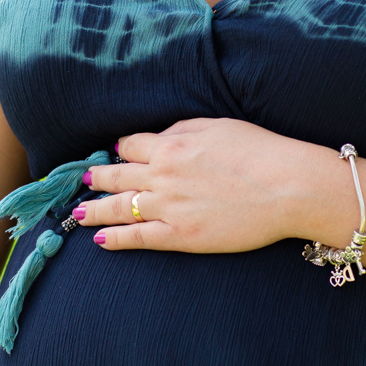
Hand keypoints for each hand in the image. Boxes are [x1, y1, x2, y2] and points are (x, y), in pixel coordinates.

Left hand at [73, 118, 346, 252]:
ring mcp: (168, 207)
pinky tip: (100, 240)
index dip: (120, 150)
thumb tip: (161, 136)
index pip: (131, 145)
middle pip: (116, 176)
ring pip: (119, 208)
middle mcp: (162, 175)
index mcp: (172, 145)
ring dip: (94, 210)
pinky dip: (115, 239)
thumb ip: (183, 128)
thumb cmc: (261, 152)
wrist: (288, 187)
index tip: (114, 154)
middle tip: (82, 182)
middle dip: (97, 178)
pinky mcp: (180, 236)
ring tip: (77, 214)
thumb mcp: (218, 125)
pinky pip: (137, 238)